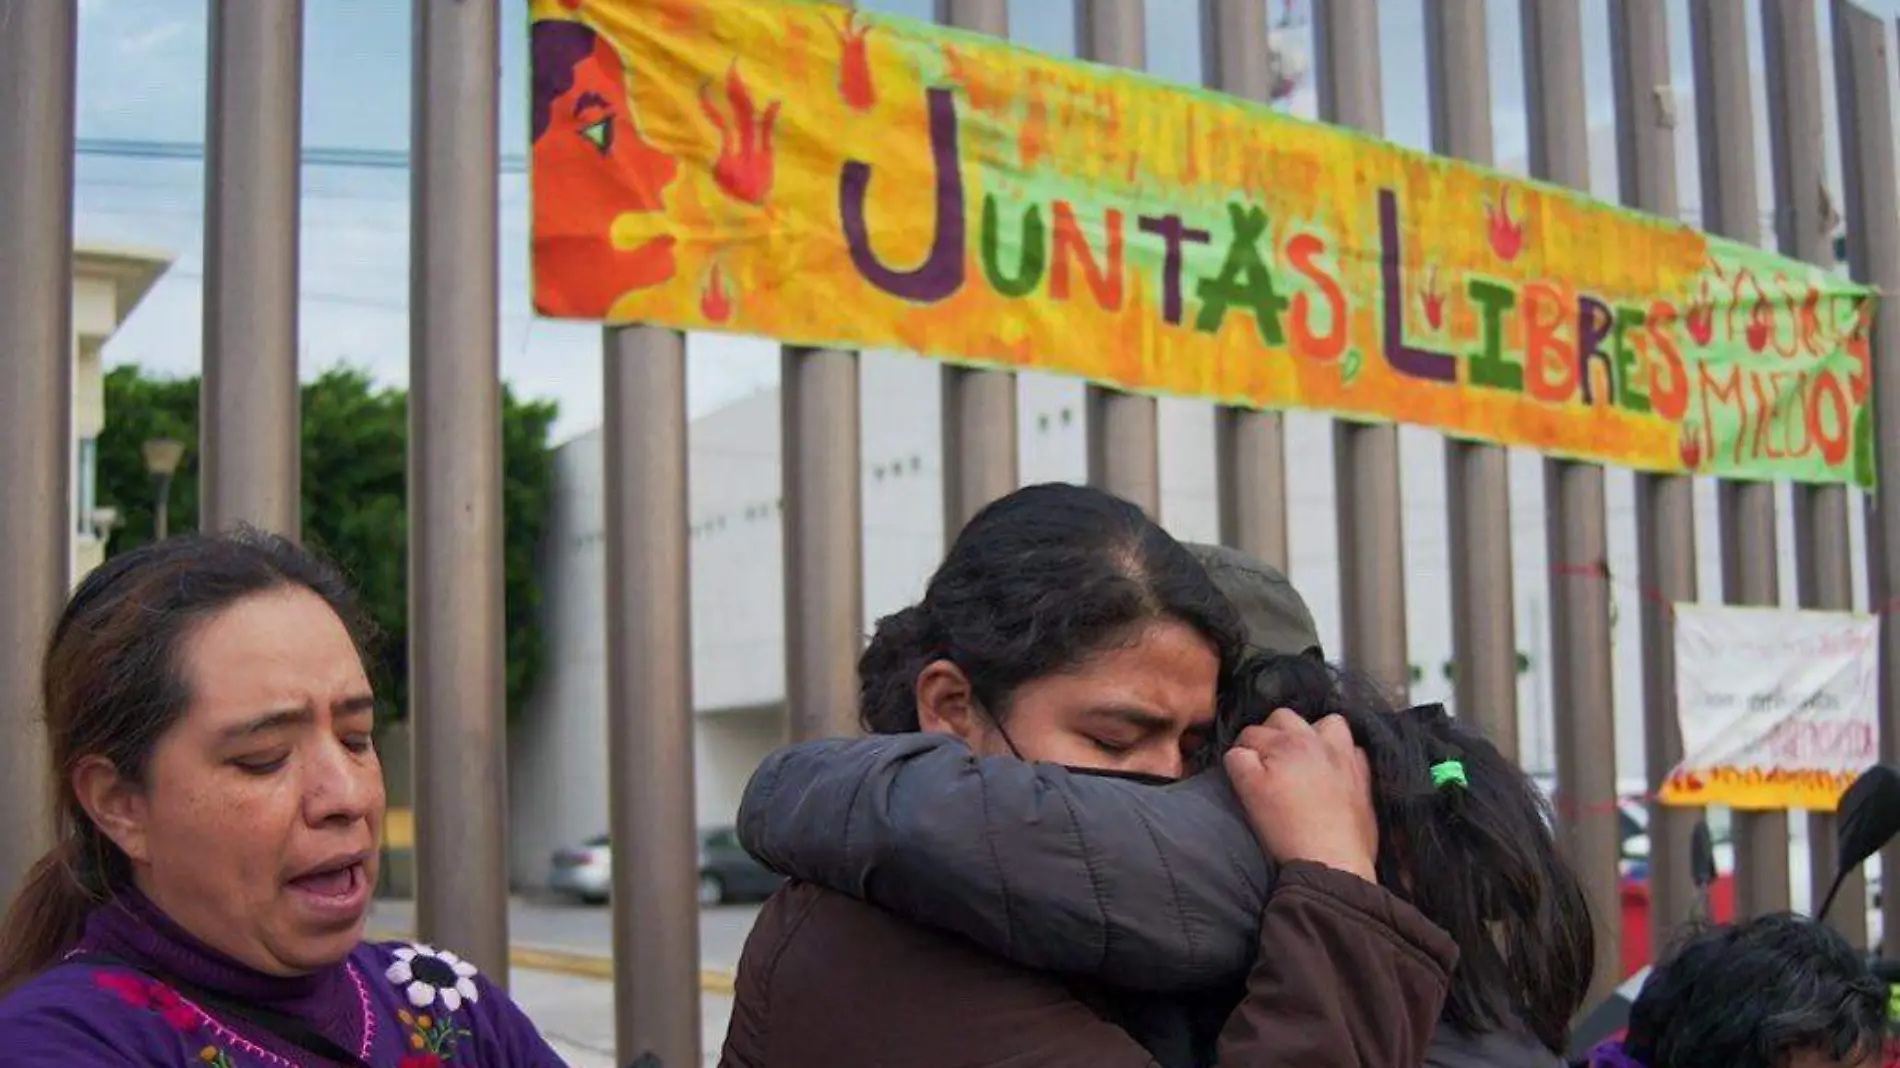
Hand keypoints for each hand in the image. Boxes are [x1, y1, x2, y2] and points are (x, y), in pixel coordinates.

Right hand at [1222, 709, 1377, 883]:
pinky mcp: (1363, 776)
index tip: (1241, 770)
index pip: (1250, 733)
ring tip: (1305, 756)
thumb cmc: (1286, 829)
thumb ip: (1239, 763)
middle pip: (1284, 718)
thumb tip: (1239, 751)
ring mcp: (1344, 756)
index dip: (1240, 750)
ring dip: (1313, 732)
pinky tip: (1333, 771)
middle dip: (1270, 733)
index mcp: (1286, 743)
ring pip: (1328, 722)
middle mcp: (1317, 740)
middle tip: (1268, 761)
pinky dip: (1341, 753)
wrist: (1333, 860)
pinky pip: (1353, 749)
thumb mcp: (1250, 794)